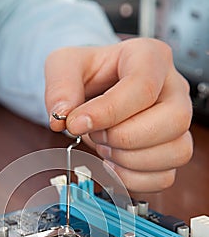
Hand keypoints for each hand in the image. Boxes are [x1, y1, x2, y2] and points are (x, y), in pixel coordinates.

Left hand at [45, 38, 192, 191]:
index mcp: (151, 58)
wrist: (99, 89)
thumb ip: (60, 86)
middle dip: (124, 137)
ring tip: (106, 147)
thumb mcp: (65, 65)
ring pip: (176, 152)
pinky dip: (134, 178)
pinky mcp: (171, 150)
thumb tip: (62, 116)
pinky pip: (165, 177)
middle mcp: (173, 89)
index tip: (77, 123)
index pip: (143, 87)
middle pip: (174, 121)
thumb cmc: (91, 74)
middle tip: (97, 134)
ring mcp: (177, 123)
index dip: (107, 112)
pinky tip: (114, 165)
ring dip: (130, 160)